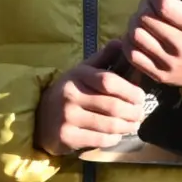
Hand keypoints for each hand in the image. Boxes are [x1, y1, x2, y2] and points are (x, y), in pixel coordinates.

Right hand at [34, 57, 156, 155]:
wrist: (40, 118)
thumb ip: (103, 58)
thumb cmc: (69, 93)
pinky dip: (114, 138)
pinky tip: (117, 135)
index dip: (130, 90)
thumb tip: (121, 41)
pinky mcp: (67, 137)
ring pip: (109, 125)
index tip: (141, 97)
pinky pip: (100, 139)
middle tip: (141, 114)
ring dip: (127, 126)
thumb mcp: (82, 72)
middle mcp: (70, 95)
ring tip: (134, 125)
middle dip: (133, 112)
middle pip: (113, 105)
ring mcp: (67, 117)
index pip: (109, 81)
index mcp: (77, 76)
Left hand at [121, 0, 181, 95]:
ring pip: (136, 36)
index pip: (164, 6)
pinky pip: (133, 56)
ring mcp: (169, 63)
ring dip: (134, 23)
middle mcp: (181, 46)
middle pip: (146, 19)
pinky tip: (138, 35)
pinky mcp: (160, 75)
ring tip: (142, 19)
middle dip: (144, 6)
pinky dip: (129, 42)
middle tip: (149, 4)